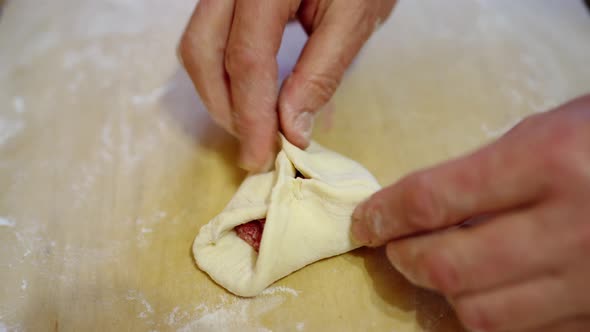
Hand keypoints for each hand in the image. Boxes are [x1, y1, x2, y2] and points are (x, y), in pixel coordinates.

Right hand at [179, 0, 395, 170]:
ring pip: (196, 45)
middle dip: (225, 108)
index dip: (251, 115)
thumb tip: (291, 131)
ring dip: (218, 93)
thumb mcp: (354, 18)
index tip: (259, 157)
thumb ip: (321, 73)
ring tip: (253, 124)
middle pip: (202, 51)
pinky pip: (205, 36)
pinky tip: (247, 94)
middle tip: (255, 146)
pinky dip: (220, 73)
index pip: (247, 57)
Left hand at [351, 94, 589, 331]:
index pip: (435, 200)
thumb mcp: (543, 133)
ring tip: (434, 267)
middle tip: (393, 245)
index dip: (385, 213)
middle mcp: (568, 228)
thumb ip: (480, 175)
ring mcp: (588, 281)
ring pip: (481, 313)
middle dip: (404, 258)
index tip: (365, 221)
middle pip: (449, 267)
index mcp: (548, 163)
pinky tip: (485, 289)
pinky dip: (490, 314)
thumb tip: (419, 212)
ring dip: (443, 292)